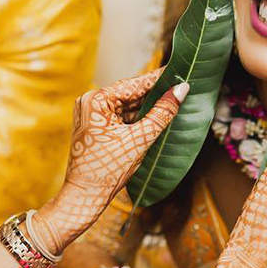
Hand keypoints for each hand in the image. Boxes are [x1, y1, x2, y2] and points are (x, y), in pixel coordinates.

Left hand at [29, 69, 187, 255]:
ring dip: (148, 107)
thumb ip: (162, 113)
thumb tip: (181, 90)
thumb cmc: (107, 170)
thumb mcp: (140, 139)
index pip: (134, 84)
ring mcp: (91, 114)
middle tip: (181, 87)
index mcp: (96, 100)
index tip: (179, 71)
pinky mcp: (95, 127)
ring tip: (174, 101)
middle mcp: (90, 102)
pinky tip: (157, 117)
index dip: (159, 79)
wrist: (85, 196)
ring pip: (127, 106)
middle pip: (130, 94)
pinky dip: (138, 119)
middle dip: (155, 94)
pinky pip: (121, 117)